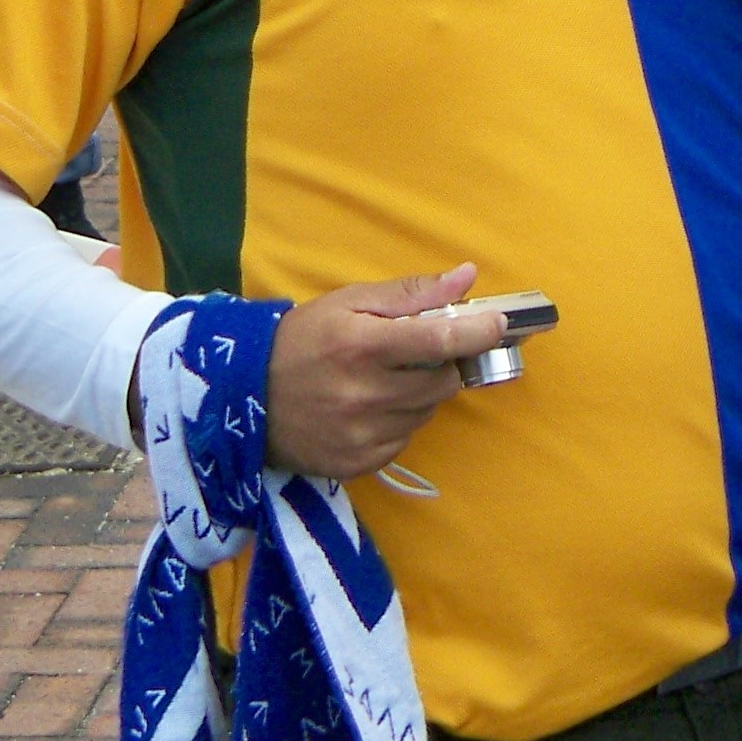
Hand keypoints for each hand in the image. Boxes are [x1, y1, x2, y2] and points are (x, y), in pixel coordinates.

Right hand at [263, 265, 501, 479]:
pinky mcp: (359, 463)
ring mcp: (362, 434)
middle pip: (443, 380)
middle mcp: (365, 394)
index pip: (440, 339)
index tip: (499, 324)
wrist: (242, 398)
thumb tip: (467, 277)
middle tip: (416, 353)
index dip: (477, 331)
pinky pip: (405, 438)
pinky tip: (368, 408)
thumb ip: (411, 293)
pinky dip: (399, 421)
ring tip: (383, 380)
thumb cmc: (302, 340)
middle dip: (442, 363)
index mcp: (363, 345)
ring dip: (420, 393)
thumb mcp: (349, 302)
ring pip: (427, 411)